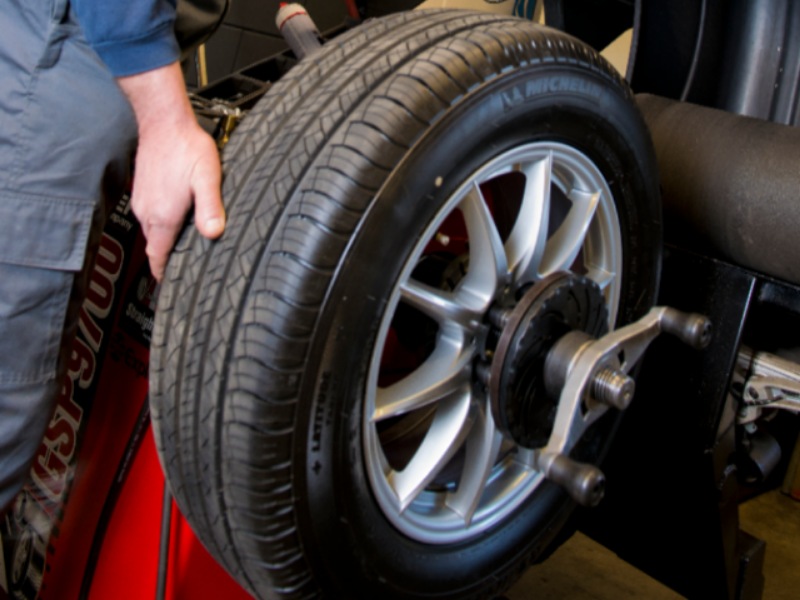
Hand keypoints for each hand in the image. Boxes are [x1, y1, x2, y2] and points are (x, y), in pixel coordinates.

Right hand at [118, 62, 225, 280]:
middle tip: (188, 269)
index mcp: (162, 217)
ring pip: (155, 232)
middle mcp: (148, 213)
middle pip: (157, 247)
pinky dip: (165, 224)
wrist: (164, 121)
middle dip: (170, 259)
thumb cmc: (186, 147)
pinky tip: (181, 218)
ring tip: (187, 246)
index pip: (158, 258)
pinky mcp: (145, 191)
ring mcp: (144, 201)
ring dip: (169, 240)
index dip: (164, 275)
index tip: (171, 288)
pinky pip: (153, 216)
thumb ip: (210, 208)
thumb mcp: (207, 178)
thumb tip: (214, 234)